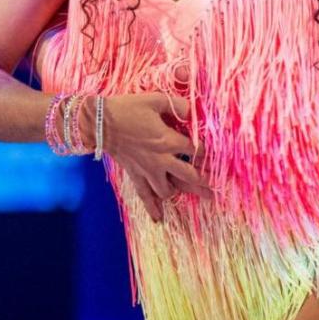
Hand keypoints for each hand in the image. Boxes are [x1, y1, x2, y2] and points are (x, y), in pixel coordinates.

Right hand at [98, 91, 211, 221]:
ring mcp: (147, 170)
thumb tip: (192, 110)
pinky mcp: (134, 175)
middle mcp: (160, 159)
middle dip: (205, 181)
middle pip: (189, 176)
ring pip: (168, 190)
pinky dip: (152, 208)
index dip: (209, 153)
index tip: (219, 156)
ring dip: (181, 192)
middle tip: (217, 187)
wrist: (98, 123)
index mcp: (168, 140)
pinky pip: (144, 196)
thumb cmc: (128, 109)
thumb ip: (177, 104)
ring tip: (197, 196)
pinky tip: (159, 219)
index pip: (196, 150)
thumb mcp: (156, 99)